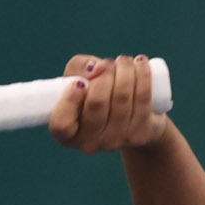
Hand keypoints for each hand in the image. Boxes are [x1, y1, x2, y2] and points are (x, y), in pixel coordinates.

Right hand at [48, 54, 169, 152]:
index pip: (61, 124)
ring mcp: (116, 141)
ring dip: (125, 70)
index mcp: (67, 134)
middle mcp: (90, 143)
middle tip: (108, 63)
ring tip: (124, 61)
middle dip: (104, 73)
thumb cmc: (97, 94)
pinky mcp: (140, 134)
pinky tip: (140, 63)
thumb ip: (78, 68)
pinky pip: (142, 100)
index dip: (69, 100)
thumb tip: (95, 69)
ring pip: (122, 98)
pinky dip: (142, 76)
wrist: (133, 117)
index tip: (80, 82)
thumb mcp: (79, 79)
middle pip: (97, 103)